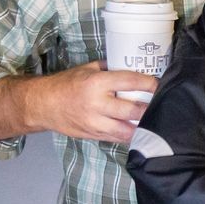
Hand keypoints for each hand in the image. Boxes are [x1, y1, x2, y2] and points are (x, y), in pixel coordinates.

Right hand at [17, 61, 159, 142]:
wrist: (43, 105)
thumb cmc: (66, 84)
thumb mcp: (86, 69)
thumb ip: (109, 68)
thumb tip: (131, 64)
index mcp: (96, 83)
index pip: (130, 82)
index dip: (149, 84)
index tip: (159, 84)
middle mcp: (97, 104)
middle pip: (134, 110)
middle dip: (150, 108)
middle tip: (161, 103)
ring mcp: (96, 123)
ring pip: (128, 130)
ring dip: (143, 126)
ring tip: (153, 120)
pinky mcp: (94, 135)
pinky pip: (118, 138)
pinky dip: (131, 135)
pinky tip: (140, 130)